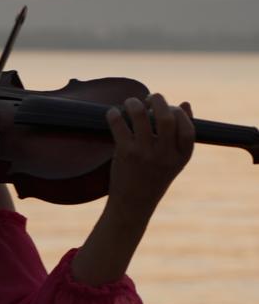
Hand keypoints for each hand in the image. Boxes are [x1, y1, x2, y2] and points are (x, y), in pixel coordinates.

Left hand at [106, 93, 194, 215]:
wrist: (132, 205)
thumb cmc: (154, 178)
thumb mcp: (174, 161)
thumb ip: (181, 135)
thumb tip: (185, 103)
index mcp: (180, 157)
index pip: (189, 129)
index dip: (181, 114)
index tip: (172, 109)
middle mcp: (164, 155)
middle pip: (167, 118)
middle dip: (159, 101)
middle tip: (151, 98)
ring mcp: (144, 154)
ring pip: (141, 116)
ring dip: (135, 103)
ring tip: (131, 102)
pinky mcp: (125, 154)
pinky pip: (120, 125)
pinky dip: (115, 114)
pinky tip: (114, 113)